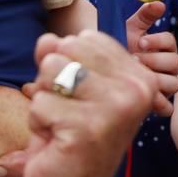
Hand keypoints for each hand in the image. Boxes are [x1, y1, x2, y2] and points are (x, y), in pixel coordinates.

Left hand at [0, 31, 158, 176]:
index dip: (70, 63)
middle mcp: (135, 88)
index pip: (88, 38)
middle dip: (54, 79)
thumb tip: (47, 39)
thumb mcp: (68, 89)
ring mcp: (116, 107)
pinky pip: (40, 104)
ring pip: (53, 71)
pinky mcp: (88, 126)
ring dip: (45, 100)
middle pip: (68, 49)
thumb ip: (58, 59)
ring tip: (60, 123)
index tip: (81, 95)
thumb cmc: (73, 136)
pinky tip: (56, 139)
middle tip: (67, 110)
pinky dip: (38, 124)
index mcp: (139, 77)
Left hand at [124, 1, 177, 115]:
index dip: (157, 41)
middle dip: (154, 61)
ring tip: (137, 80)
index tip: (141, 42)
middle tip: (135, 61)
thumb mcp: (129, 29)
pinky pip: (168, 106)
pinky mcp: (158, 101)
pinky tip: (146, 100)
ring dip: (157, 81)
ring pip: (173, 84)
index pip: (170, 42)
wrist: (102, 66)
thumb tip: (159, 4)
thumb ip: (144, 16)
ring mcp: (165, 84)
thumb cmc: (119, 47)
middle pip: (174, 63)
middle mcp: (168, 66)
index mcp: (164, 47)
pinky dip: (160, 105)